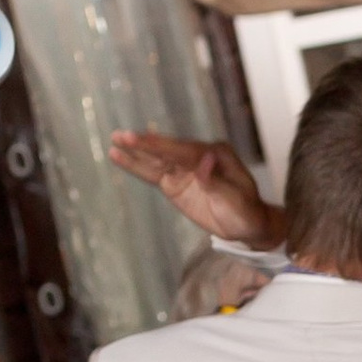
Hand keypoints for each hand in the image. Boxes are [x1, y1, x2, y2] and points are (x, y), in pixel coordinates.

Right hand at [108, 130, 281, 248]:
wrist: (247, 225)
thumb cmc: (246, 212)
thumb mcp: (236, 199)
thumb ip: (217, 181)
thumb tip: (205, 161)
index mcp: (216, 154)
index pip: (186, 150)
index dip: (164, 146)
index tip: (145, 141)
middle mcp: (198, 155)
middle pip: (168, 150)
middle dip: (146, 144)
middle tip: (123, 136)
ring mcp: (183, 167)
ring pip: (157, 159)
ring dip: (136, 151)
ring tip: (115, 139)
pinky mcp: (174, 181)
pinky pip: (152, 172)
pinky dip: (136, 165)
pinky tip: (118, 156)